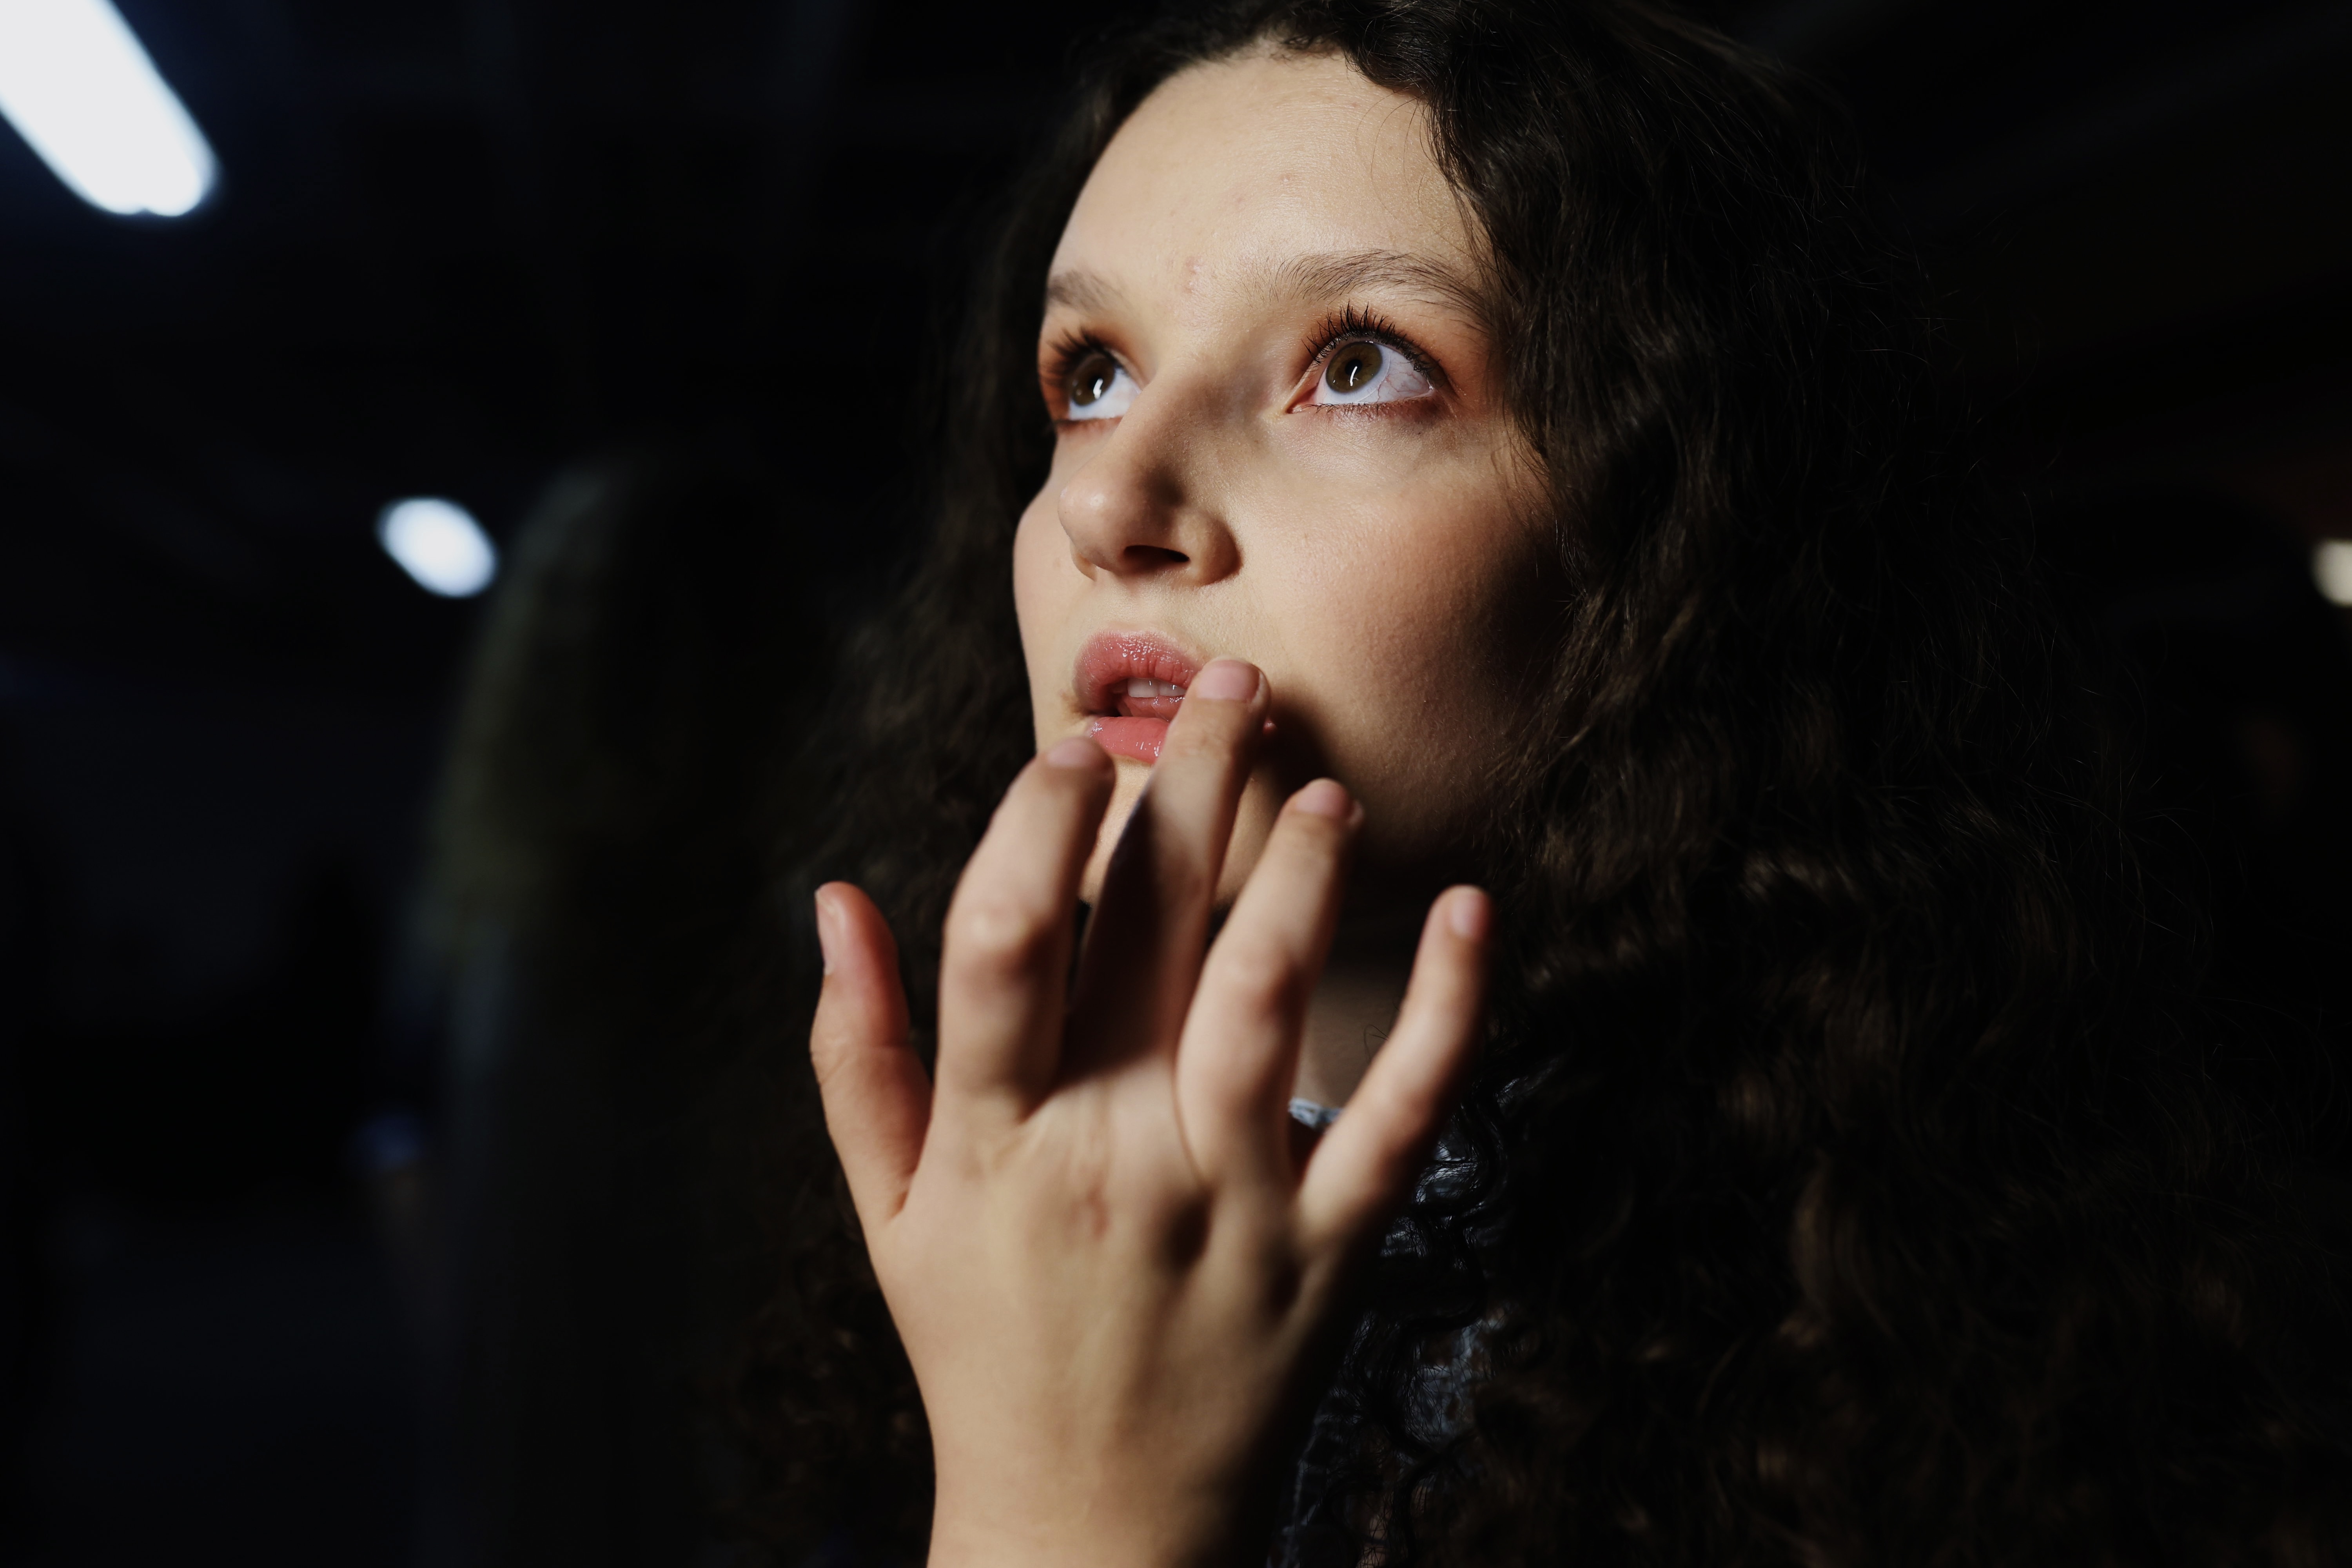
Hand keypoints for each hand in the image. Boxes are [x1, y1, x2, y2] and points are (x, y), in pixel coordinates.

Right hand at [810, 658, 1491, 1567]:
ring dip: (1302, 876)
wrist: (1095, 1528)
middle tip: (1232, 687)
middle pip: (1152, 936)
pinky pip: (1406, 1117)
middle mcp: (1111, 1157)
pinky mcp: (1330, 1251)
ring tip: (1322, 781)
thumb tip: (832, 899)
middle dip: (1191, 791)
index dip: (1038, 827)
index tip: (1074, 752)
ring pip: (1272, 1002)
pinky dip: (1449, 1011)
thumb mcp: (886, 1214)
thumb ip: (853, 1052)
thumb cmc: (982, 1347)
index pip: (1007, 942)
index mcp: (994, 1141)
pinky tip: (1474, 912)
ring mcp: (1230, 1205)